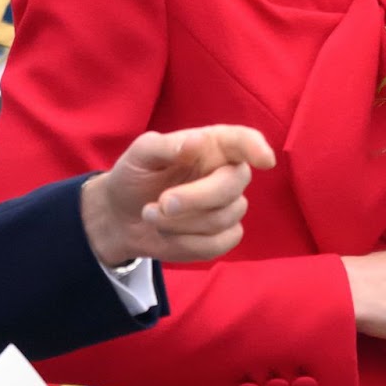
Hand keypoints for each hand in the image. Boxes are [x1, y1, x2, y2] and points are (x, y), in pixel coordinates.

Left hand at [81, 125, 275, 265]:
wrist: (121, 216)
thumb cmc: (135, 175)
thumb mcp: (141, 154)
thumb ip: (166, 145)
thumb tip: (197, 140)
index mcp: (211, 144)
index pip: (242, 140)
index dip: (256, 148)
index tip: (264, 159)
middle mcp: (226, 173)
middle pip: (233, 185)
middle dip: (196, 198)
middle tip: (163, 203)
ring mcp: (228, 207)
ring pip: (222, 219)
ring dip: (180, 223)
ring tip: (151, 214)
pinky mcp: (223, 236)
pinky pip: (218, 244)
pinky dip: (186, 243)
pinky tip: (166, 233)